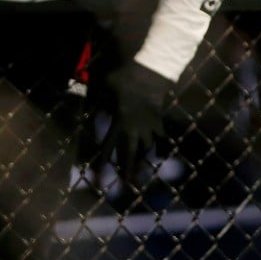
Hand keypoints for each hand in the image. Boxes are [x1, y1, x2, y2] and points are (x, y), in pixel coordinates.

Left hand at [100, 60, 167, 178]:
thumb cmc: (123, 81)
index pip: (108, 145)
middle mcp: (133, 129)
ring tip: (143, 170)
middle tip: (128, 183)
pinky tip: (161, 154)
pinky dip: (161, 145)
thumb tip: (98, 111)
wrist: (147, 76)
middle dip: (128, 168)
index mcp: (118, 123)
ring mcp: (147, 126)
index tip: (100, 171)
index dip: (105, 158)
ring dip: (143, 158)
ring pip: (146, 146)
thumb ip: (101, 102)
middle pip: (130, 153)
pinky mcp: (158, 120)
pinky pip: (161, 136)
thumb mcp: (104, 91)